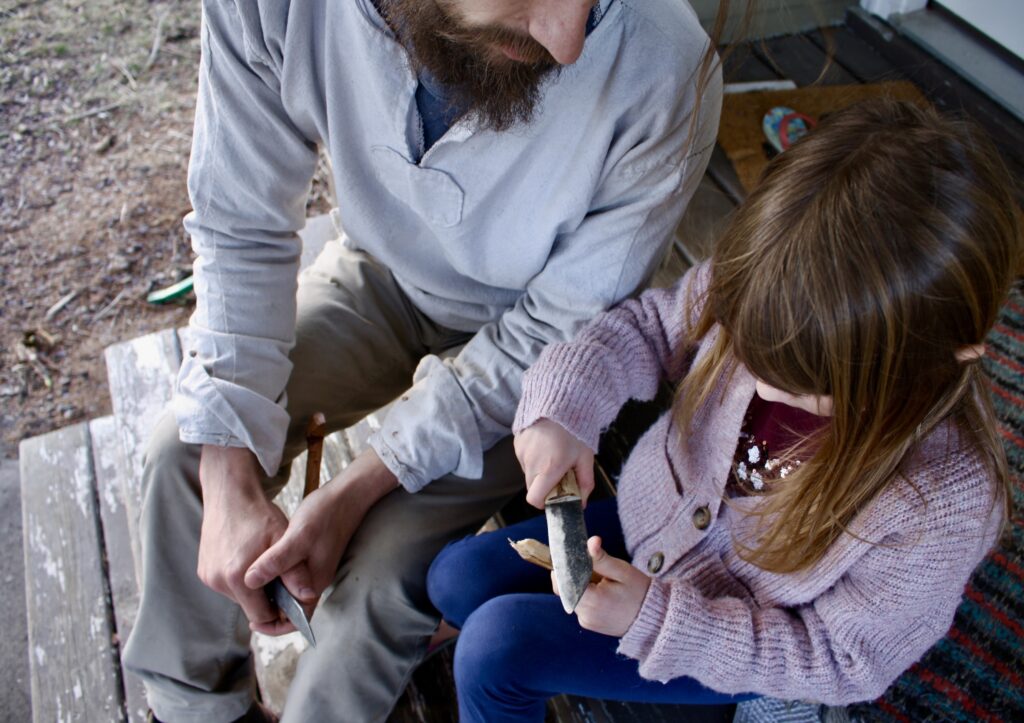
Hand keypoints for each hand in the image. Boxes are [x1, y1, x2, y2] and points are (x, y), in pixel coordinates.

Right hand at [196, 445, 294, 631]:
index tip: (289, 592)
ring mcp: (208, 576)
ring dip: (253, 587)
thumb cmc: (259, 515)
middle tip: (279, 573)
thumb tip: (309, 596)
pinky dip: (239, 578)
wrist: (229, 494)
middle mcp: (217, 582)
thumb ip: (295, 571)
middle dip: (266, 596)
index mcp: (237, 578)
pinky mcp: (203, 570)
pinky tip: (249, 557)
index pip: (262, 615)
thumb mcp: (283, 539)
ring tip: (263, 561)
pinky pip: (226, 585)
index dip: (279, 608)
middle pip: (249, 607)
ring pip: (238, 596)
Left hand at [243, 448, 398, 634]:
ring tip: (249, 586)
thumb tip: (250, 581)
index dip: (273, 625)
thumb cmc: (325, 515)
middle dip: (269, 611)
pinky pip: (291, 577)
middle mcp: (315, 581)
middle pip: (291, 609)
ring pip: (289, 592)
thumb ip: (276, 561)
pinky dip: (276, 578)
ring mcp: (314, 569)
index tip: (251, 621)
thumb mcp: (298, 537)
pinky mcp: (312, 557)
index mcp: (313, 583)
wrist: (347, 495)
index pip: (296, 619)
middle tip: (245, 601)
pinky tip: (262, 566)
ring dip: (271, 594)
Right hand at [514, 418, 595, 508]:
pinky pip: (523, 459)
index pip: (534, 499)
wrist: (560, 400)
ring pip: (527, 473)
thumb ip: (585, 483)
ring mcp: (522, 452)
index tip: (554, 497)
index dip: (543, 503)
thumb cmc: (575, 430)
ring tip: (553, 454)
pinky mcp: (517, 443)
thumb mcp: (585, 458)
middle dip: (544, 487)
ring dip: (538, 471)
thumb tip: (582, 503)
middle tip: (558, 474)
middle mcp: (531, 462)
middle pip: (531, 488)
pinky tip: (545, 445)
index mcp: (549, 468)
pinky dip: (533, 458)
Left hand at [555, 536, 650, 636]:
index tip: (570, 557)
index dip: (563, 569)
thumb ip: (602, 558)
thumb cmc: (640, 592)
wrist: (654, 619)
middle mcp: (586, 615)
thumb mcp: (622, 571)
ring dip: (581, 586)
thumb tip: (590, 542)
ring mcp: (587, 622)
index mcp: (593, 601)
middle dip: (574, 576)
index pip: (563, 583)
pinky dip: (586, 596)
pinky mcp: (589, 624)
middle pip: (566, 590)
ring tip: (602, 582)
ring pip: (572, 597)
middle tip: (594, 569)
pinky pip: (580, 606)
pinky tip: (603, 593)